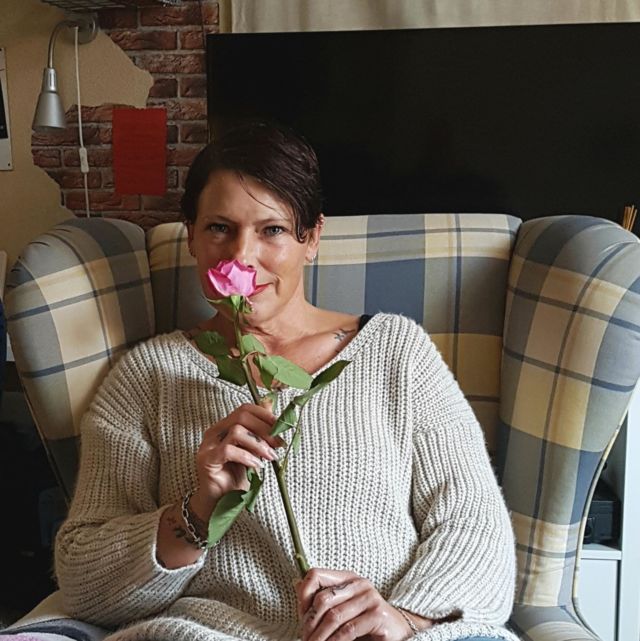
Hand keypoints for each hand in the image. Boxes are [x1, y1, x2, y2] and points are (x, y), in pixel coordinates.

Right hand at [190, 403, 284, 518]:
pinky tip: (257, 465)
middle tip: (278, 443)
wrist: (221, 502)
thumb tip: (272, 407)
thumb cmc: (237, 475)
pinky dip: (247, 456)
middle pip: (241, 416)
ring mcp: (208, 445)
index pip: (244, 409)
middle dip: (264, 429)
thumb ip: (259, 432)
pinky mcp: (206, 459)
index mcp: (225, 426)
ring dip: (258, 444)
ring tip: (270, 456)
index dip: (264, 414)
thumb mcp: (253, 451)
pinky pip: (228, 450)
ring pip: (236, 431)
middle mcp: (214, 432)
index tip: (280, 426)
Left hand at [296, 568, 431, 640]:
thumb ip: (322, 597)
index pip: (315, 574)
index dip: (303, 594)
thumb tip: (296, 584)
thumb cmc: (366, 622)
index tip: (299, 616)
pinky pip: (348, 630)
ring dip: (320, 636)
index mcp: (348, 578)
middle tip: (304, 638)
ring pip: (334, 617)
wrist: (398, 632)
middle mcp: (359, 583)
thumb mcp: (343, 607)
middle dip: (310, 622)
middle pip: (323, 599)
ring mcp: (370, 598)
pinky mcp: (377, 615)